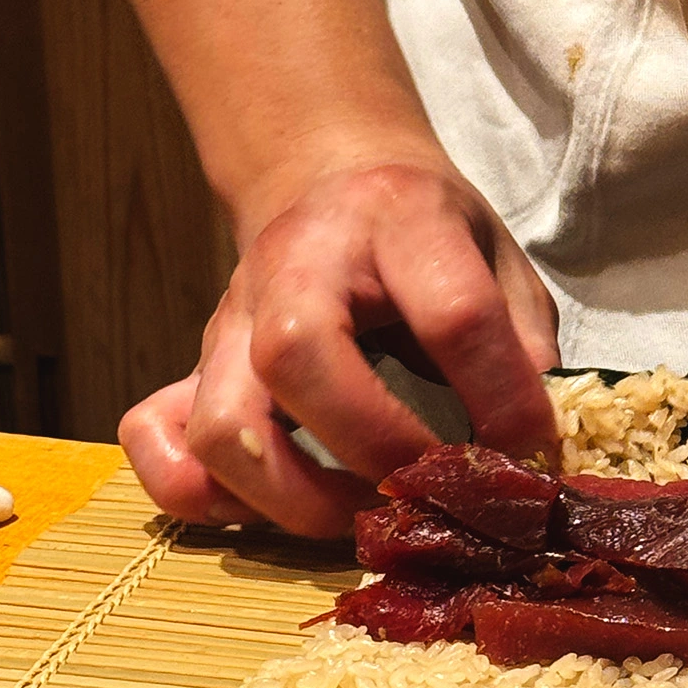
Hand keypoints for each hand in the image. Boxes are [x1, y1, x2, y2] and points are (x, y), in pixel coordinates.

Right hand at [120, 160, 559, 536]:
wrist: (330, 177)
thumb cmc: (425, 230)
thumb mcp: (496, 256)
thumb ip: (520, 340)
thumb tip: (529, 441)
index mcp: (399, 223)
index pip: (452, 313)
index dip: (501, 396)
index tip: (529, 449)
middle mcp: (298, 266)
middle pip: (298, 359)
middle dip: (375, 448)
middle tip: (428, 490)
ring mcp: (232, 319)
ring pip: (222, 425)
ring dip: (294, 497)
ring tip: (362, 510)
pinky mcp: (195, 363)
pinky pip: (158, 441)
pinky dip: (204, 495)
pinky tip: (271, 503)